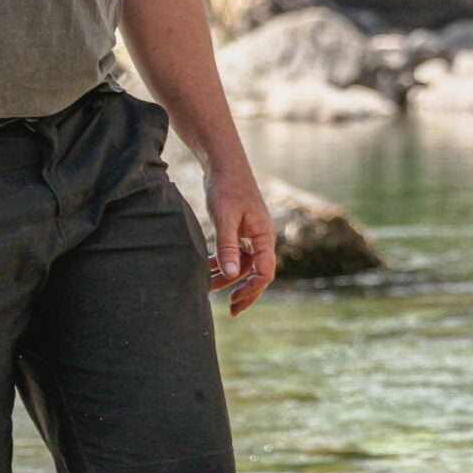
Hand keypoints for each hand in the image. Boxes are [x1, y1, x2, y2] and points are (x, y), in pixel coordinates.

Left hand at [204, 162, 276, 315]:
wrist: (222, 163)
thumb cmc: (226, 187)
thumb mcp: (225, 218)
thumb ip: (228, 247)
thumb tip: (231, 276)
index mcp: (264, 235)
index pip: (265, 272)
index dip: (252, 290)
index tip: (234, 303)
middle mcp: (261, 236)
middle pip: (257, 272)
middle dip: (243, 291)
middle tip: (230, 310)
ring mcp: (251, 233)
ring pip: (243, 264)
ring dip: (227, 277)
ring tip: (207, 288)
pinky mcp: (240, 228)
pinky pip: (235, 252)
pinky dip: (223, 262)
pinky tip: (207, 267)